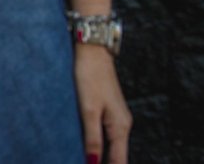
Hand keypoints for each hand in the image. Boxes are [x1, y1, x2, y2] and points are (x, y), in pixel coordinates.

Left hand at [75, 44, 130, 163]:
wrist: (92, 51)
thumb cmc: (90, 77)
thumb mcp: (88, 110)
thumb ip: (92, 139)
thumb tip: (93, 163)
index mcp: (120, 127)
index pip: (119, 161)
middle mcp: (122, 125)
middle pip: (116, 156)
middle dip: (102, 163)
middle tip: (81, 162)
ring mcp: (116, 118)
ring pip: (111, 146)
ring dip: (100, 156)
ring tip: (83, 158)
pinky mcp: (108, 111)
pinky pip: (106, 135)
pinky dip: (97, 144)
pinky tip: (86, 147)